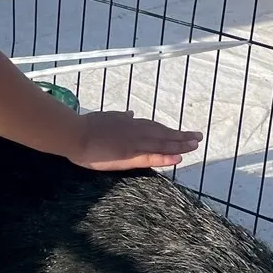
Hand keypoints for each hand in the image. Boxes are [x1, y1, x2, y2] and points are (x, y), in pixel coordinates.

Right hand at [70, 111, 201, 171]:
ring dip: (180, 144)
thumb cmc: (87, 126)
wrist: (75, 134)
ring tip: (194, 145)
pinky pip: (152, 156)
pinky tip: (178, 158)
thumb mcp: (108, 116)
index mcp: (130, 123)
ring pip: (162, 143)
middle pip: (163, 134)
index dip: (169, 131)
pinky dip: (166, 156)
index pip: (155, 127)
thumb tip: (131, 114)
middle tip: (198, 137)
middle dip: (181, 136)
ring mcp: (134, 143)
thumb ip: (121, 117)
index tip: (183, 133)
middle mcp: (136, 131)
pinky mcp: (129, 155)